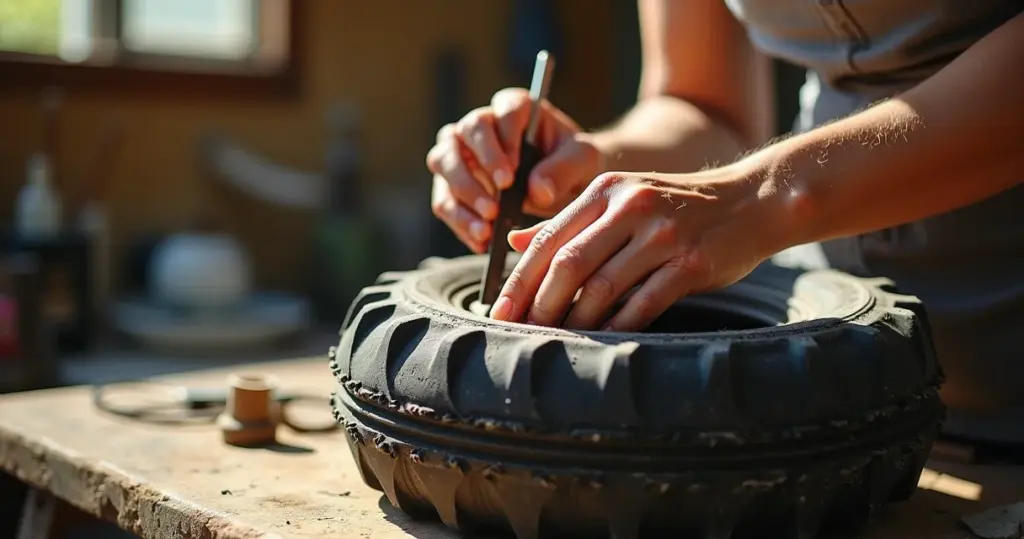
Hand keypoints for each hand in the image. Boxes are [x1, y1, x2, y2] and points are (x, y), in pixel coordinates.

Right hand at [426, 88, 604, 252]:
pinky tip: (481, 241)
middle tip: (495, 205)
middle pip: (462, 133)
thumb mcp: (584, 162)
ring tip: (487, 227)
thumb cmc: (574, 164)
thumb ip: (564, 169)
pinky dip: (460, 222)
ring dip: (461, 197)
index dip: (502, 142)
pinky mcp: (452, 182)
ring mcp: (461, 151)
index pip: (503, 112)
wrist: (566, 186)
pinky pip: (444, 199)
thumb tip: (536, 190)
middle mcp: (482, 124)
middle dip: (476, 170)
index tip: (511, 176)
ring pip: (442, 163)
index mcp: (516, 108)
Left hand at [488, 168, 788, 330]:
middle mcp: (630, 207)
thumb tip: (514, 242)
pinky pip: (644, 302)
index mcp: (605, 191)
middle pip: (569, 263)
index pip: (548, 238)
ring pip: (603, 286)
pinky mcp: (690, 262)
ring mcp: (662, 234)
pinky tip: (603, 340)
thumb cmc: (678, 206)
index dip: (519, 279)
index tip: (498, 311)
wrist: (752, 200)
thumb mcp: (621, 198)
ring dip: (575, 320)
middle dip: (539, 304)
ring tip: (558, 340)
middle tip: (522, 332)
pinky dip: (619, 325)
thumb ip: (570, 221)